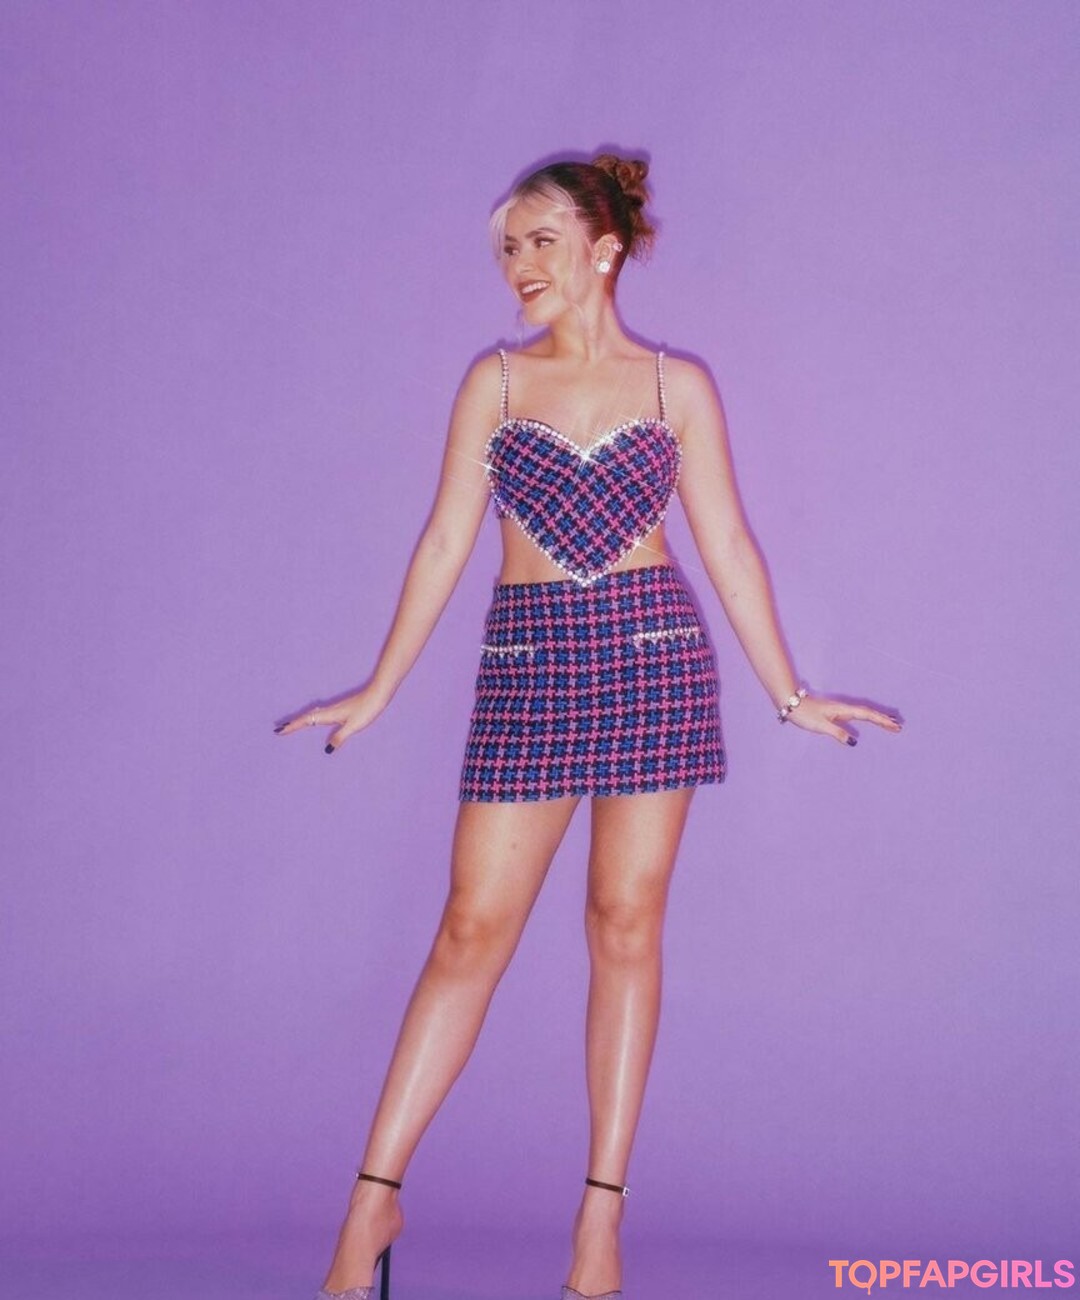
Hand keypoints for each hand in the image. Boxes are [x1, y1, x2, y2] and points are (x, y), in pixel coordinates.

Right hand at [273, 683, 389, 752]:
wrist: (377, 694)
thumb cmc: (366, 710)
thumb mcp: (353, 726)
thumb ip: (339, 738)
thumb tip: (326, 750)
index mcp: (328, 715)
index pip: (306, 721)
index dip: (293, 726)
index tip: (279, 731)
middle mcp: (328, 711)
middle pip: (305, 718)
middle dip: (292, 724)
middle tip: (278, 729)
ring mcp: (334, 709)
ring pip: (312, 715)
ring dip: (300, 720)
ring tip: (291, 726)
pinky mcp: (340, 709)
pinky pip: (319, 714)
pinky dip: (310, 718)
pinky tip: (314, 720)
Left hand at [785, 693, 902, 745]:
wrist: (792, 703)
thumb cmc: (805, 714)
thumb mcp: (821, 726)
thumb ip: (837, 733)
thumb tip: (854, 742)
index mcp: (843, 710)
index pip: (867, 715)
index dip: (881, 721)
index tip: (894, 726)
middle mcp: (844, 708)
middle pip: (869, 713)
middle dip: (884, 720)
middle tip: (898, 727)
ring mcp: (840, 709)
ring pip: (864, 713)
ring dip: (877, 718)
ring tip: (890, 723)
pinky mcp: (835, 712)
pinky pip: (857, 714)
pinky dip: (867, 717)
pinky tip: (869, 720)